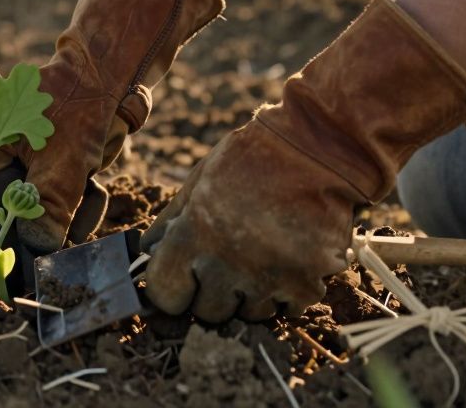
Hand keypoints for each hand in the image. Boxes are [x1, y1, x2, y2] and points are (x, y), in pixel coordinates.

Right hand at [0, 0, 223, 283]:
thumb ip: (46, 213)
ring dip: (66, 218)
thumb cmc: (81, 105)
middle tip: (53, 258)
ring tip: (88, 198)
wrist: (116, 62)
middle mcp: (3, 154)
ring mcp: (31, 155)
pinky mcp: (58, 157)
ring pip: (41, 210)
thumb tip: (36, 253)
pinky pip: (64, 196)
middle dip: (34, 237)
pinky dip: (80, 202)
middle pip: (6, 216)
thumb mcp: (63, 165)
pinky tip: (96, 189)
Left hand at [140, 120, 356, 321]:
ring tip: (262, 255)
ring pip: (249, 315)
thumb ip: (169, 223)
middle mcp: (227, 264)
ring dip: (251, 293)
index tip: (181, 279)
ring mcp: (269, 279)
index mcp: (194, 236)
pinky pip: (287, 310)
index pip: (165, 295)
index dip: (170, 288)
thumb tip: (148, 254)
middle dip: (213, 292)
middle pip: (208, 312)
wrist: (317, 150)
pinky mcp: (306, 284)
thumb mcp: (198, 183)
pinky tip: (288, 260)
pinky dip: (287, 292)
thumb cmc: (250, 160)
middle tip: (227, 261)